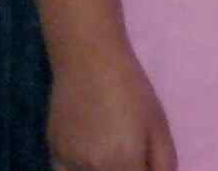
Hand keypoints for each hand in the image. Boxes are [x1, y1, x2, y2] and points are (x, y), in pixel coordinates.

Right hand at [48, 46, 178, 170]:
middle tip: (127, 152)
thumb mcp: (159, 125)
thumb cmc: (130, 88)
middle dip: (124, 170)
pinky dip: (77, 170)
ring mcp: (70, 163)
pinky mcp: (53, 151)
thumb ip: (164, 164)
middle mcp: (95, 170)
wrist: (88, 58)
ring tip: (109, 151)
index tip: (143, 162)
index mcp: (125, 164)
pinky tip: (86, 157)